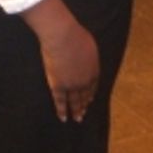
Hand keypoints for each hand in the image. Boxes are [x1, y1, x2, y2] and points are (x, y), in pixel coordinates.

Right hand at [20, 0, 100, 121]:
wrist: (63, 37)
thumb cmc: (74, 34)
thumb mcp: (88, 43)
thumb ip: (87, 52)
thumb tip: (84, 53)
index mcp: (94, 68)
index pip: (93, 84)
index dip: (91, 92)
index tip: (90, 99)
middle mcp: (86, 80)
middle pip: (85, 94)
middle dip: (85, 104)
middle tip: (84, 113)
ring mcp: (73, 84)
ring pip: (75, 101)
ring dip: (77, 110)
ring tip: (78, 118)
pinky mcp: (59, 85)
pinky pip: (61, 101)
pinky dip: (62, 111)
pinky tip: (63, 118)